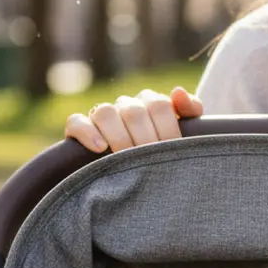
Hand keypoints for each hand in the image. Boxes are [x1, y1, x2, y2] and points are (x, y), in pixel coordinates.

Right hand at [64, 86, 202, 152]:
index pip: (159, 105)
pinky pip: (77, 122)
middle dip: (145, 139)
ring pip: (105, 112)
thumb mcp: (185, 133)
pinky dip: (88, 133)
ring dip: (118, 137)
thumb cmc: (166, 152)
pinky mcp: (79, 127)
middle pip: (134, 111)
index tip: (173, 151)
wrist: (138, 175)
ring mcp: (102, 115)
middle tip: (151, 161)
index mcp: (151, 103)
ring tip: (126, 157)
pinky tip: (100, 149)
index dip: (167, 128)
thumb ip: (190, 111)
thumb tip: (178, 92)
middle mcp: (126, 105)